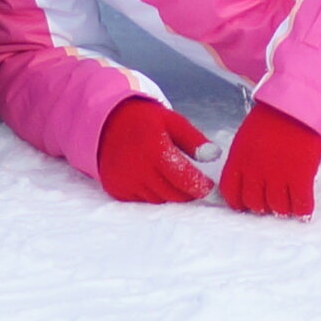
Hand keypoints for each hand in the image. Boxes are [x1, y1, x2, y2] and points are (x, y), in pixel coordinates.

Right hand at [95, 98, 215, 205]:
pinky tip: (153, 180)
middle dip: (188, 193)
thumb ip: (194, 139)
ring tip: (173, 179)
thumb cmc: (144, 120)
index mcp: (156, 150)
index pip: (185, 179)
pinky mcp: (116, 189)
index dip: (201, 187)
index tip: (210, 188)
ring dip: (170, 194)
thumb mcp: (172, 121)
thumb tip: (214, 155)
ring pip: (159, 200)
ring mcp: (126, 181)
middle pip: (174, 195)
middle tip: (194, 185)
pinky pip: (142, 200)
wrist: (105, 121)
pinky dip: (152, 194)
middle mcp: (139, 168)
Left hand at [216, 102, 320, 219]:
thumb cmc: (275, 114)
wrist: (299, 103)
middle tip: (270, 203)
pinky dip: (302, 211)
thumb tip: (250, 178)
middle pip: (254, 203)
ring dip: (282, 210)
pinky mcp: (300, 178)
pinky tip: (303, 209)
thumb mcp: (249, 135)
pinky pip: (300, 205)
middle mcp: (255, 171)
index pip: (230, 191)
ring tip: (288, 206)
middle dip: (261, 207)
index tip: (244, 206)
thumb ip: (246, 158)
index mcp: (238, 158)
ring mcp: (278, 176)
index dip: (237, 202)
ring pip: (277, 208)